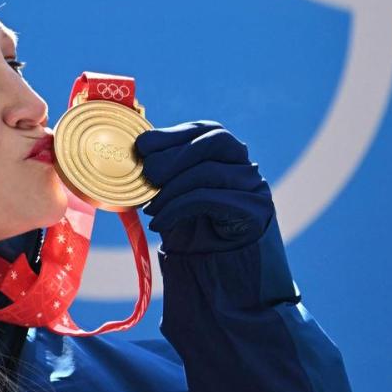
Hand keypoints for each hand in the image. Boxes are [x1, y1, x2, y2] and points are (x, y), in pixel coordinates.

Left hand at [134, 120, 273, 253]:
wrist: (217, 262)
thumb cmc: (192, 221)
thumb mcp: (173, 190)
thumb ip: (164, 168)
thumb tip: (138, 149)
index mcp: (227, 151)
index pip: (204, 129)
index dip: (171, 135)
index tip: (142, 148)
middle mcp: (245, 163)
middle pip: (214, 142)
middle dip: (172, 157)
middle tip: (147, 177)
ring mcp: (253, 185)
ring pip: (209, 172)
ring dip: (171, 189)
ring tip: (150, 208)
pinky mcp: (254, 211)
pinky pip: (209, 200)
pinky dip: (176, 209)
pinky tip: (159, 222)